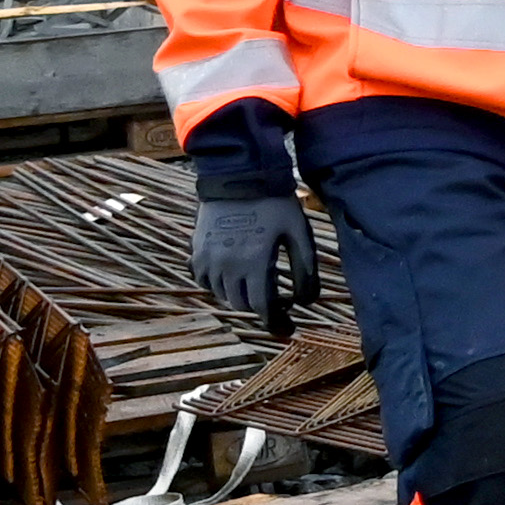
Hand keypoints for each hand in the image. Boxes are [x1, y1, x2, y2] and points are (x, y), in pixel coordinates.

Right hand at [189, 190, 316, 321]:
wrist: (238, 175)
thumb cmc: (274, 203)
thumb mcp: (298, 233)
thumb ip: (305, 269)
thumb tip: (307, 302)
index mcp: (254, 264)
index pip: (262, 308)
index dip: (276, 323)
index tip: (288, 329)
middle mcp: (227, 267)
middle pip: (242, 304)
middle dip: (260, 307)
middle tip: (276, 302)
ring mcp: (208, 259)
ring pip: (222, 294)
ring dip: (240, 295)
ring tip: (256, 285)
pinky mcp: (196, 249)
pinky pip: (203, 280)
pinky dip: (217, 284)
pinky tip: (232, 275)